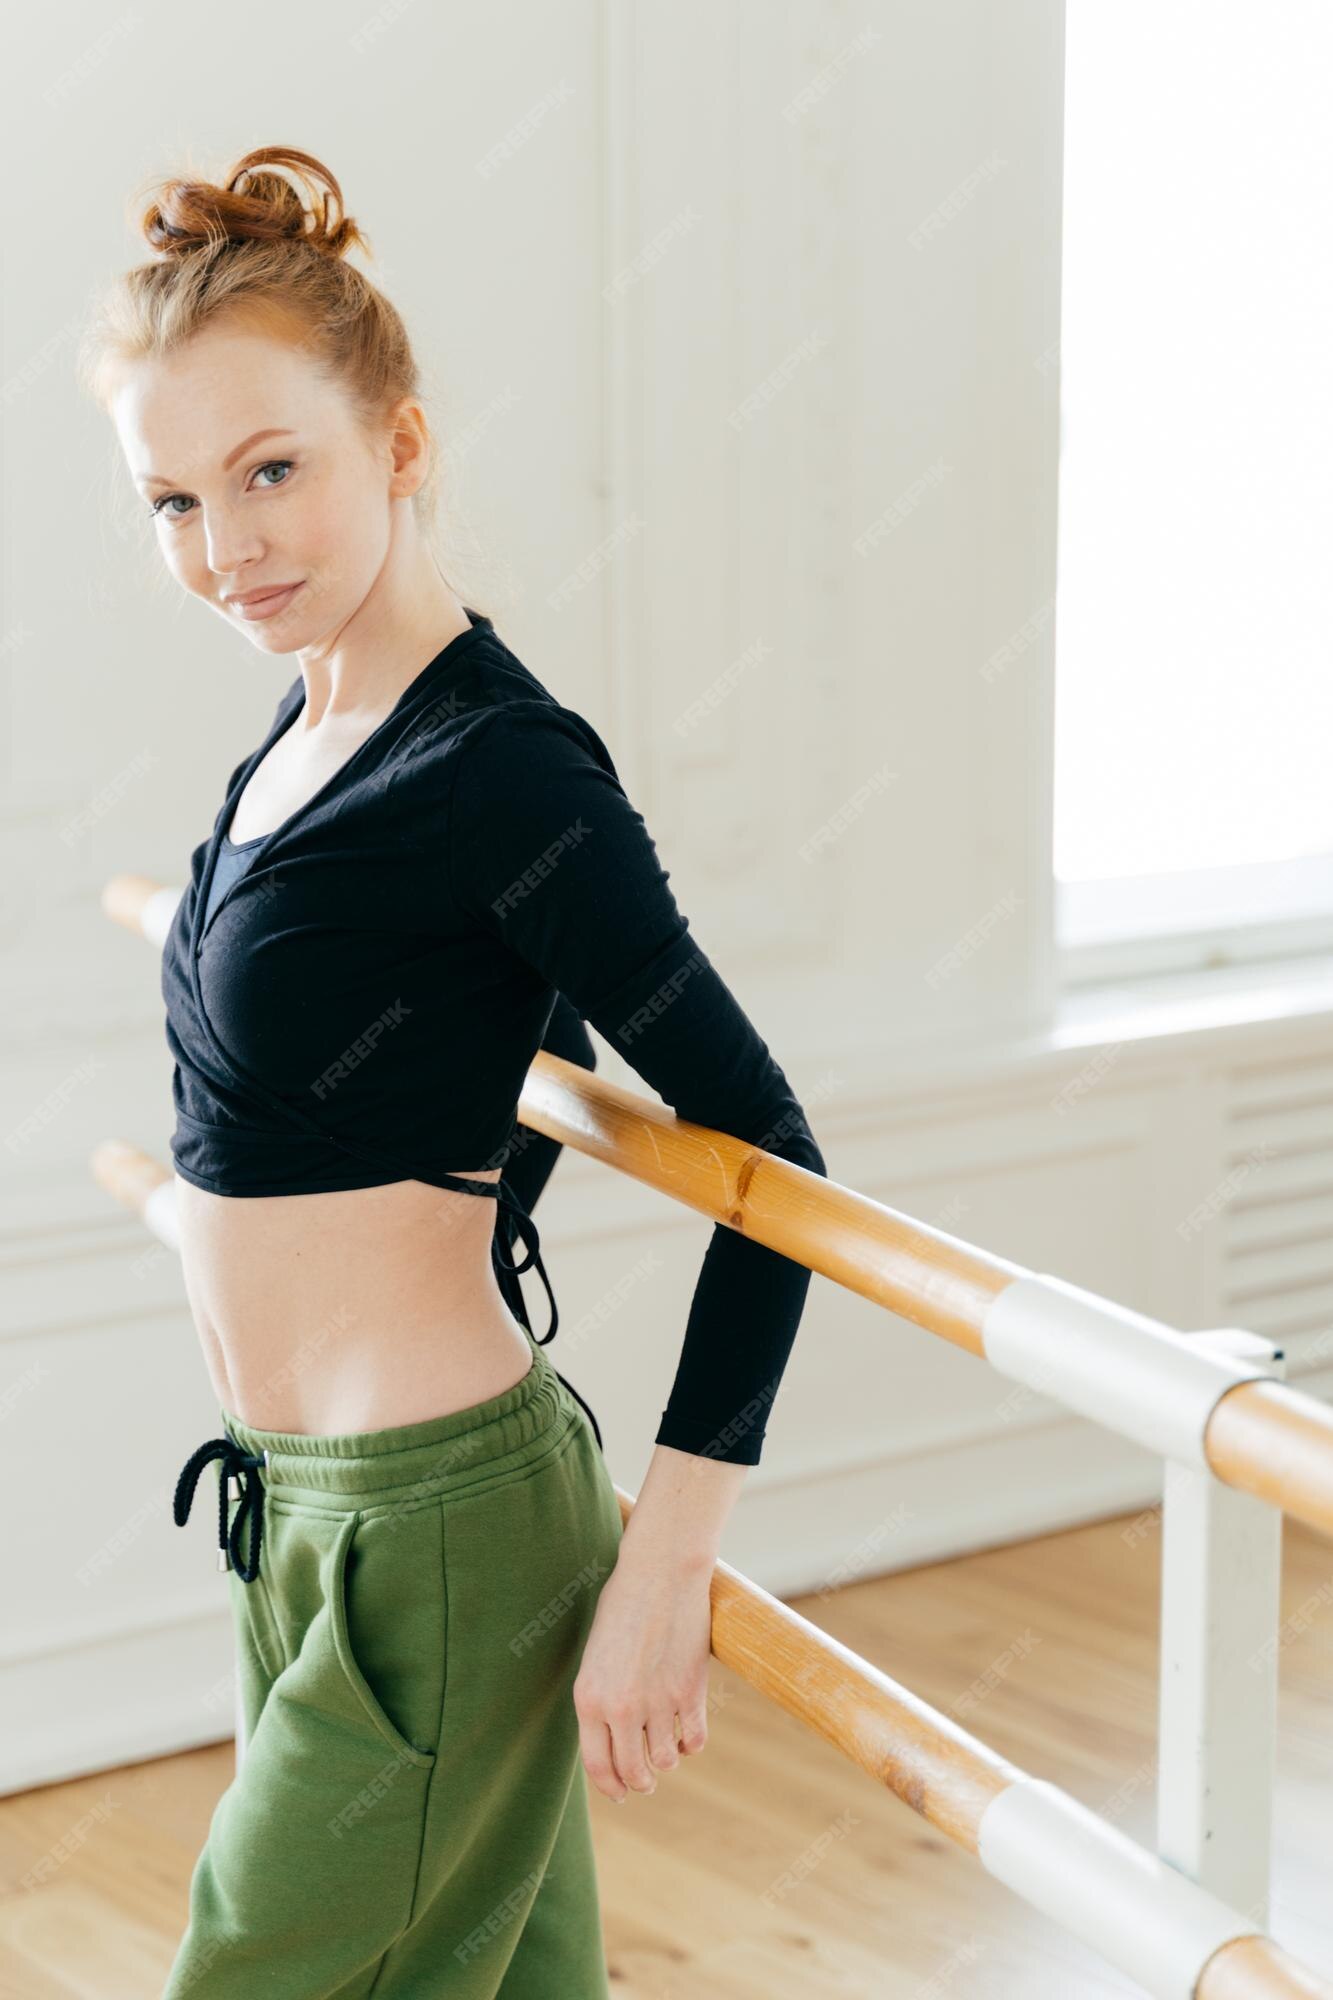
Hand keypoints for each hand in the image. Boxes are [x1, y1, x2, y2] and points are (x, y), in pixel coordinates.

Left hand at [573, 1551, 712, 1802]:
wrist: (659, 1573)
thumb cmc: (623, 1605)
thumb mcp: (596, 1654)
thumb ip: (601, 1696)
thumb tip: (614, 1736)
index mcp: (589, 1698)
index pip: (597, 1765)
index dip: (610, 1787)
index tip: (620, 1793)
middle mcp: (621, 1707)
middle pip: (633, 1771)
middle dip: (640, 1783)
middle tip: (645, 1782)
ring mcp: (658, 1702)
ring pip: (665, 1760)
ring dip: (666, 1762)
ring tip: (666, 1752)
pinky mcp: (690, 1692)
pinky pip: (693, 1740)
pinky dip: (691, 1744)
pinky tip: (686, 1735)